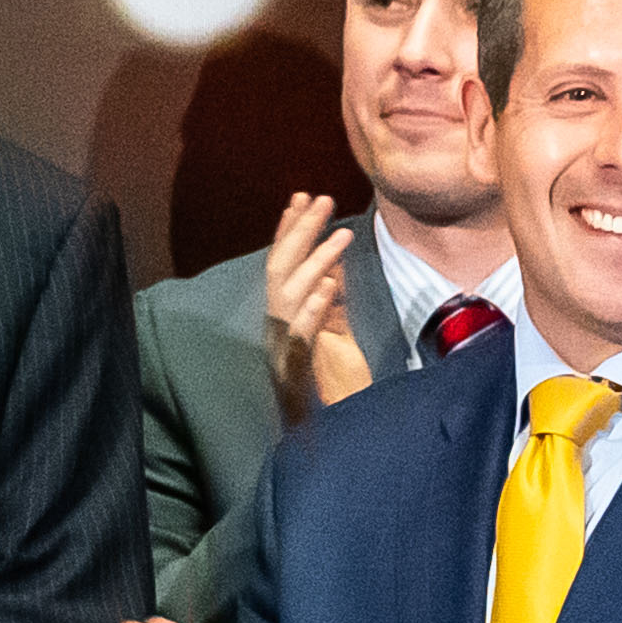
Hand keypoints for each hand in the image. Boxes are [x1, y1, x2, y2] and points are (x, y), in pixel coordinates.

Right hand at [265, 206, 370, 415]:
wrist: (338, 425)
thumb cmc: (340, 379)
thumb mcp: (335, 329)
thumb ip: (330, 300)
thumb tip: (333, 263)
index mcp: (285, 315)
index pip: (282, 262)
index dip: (289, 230)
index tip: (300, 197)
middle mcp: (279, 326)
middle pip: (281, 268)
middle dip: (300, 231)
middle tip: (322, 199)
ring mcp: (287, 344)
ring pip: (291, 293)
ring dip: (315, 260)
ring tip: (341, 235)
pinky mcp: (301, 366)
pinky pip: (304, 331)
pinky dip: (314, 306)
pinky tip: (328, 286)